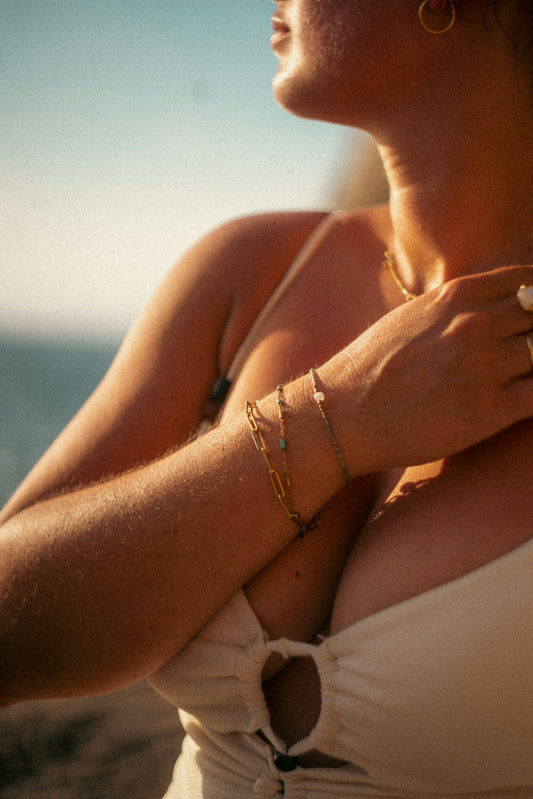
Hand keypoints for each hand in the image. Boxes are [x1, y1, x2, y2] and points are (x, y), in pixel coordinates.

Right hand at [323, 265, 532, 470]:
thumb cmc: (371, 367)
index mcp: (458, 296)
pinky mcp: (490, 410)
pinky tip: (524, 401)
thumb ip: (455, 307)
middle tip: (523, 349)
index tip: (531, 315)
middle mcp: (476, 324)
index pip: (529, 278)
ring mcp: (485, 367)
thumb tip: (490, 307)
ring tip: (518, 376)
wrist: (343, 413)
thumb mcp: (412, 316)